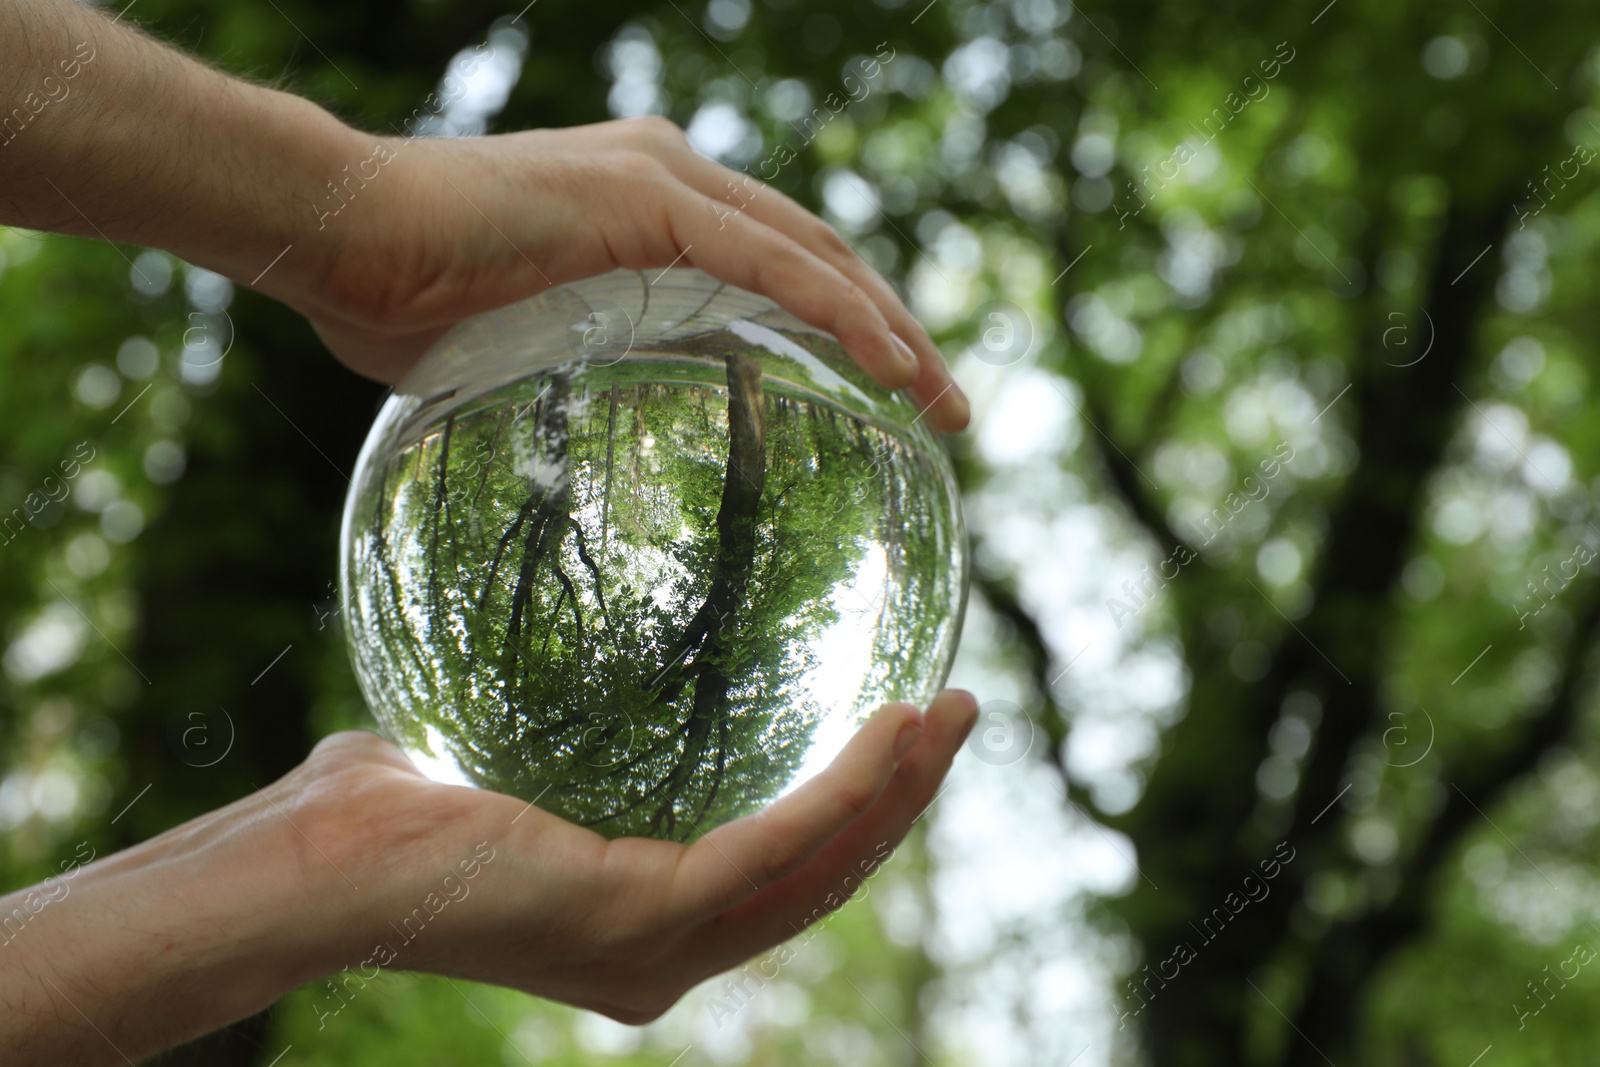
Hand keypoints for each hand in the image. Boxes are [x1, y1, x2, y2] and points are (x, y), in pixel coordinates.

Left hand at [0, 690, 976, 1062]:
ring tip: (951, 713)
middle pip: (819, 877)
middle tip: (954, 714)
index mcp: (635, 926)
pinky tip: (889, 726)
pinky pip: (781, 846)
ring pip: (820, 869)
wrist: (307, 867)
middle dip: (898, 798)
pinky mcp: (652, 918)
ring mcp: (663, 948)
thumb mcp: (496, 769)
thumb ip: (549, 743)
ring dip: (897, 791)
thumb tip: (558, 665)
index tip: (892, 731)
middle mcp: (664, 955)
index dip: (846, 810)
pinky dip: (847, 788)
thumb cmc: (375, 814)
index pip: (771, 874)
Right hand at [283, 117, 969, 432]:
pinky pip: (775, 265)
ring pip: (817, 255)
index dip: (842, 321)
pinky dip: (841, 314)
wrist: (333, 230)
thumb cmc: (398, 295)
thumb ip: (571, 366)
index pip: (778, 263)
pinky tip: (893, 368)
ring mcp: (667, 179)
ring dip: (892, 330)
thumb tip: (571, 436)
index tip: (890, 393)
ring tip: (944, 403)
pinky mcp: (651, 198)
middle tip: (945, 407)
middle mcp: (674, 178)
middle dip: (893, 330)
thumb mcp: (517, 345)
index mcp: (651, 208)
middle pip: (819, 255)